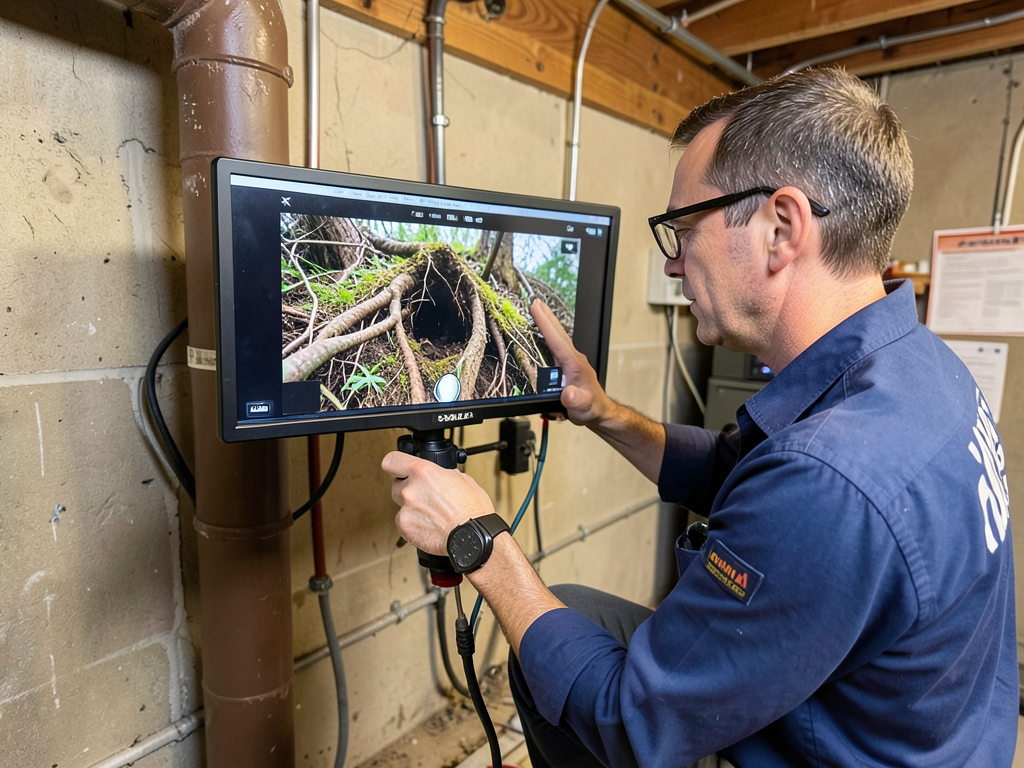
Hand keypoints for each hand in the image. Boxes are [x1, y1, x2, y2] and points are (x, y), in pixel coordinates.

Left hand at [381, 451, 495, 555]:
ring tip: (431, 514)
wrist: (472, 537)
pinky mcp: (405, 527)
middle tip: (424, 496)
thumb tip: (440, 474)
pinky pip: (403, 522)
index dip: (395, 464)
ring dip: (411, 507)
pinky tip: (429, 525)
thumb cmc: (472, 510)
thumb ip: (443, 474)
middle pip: (396, 484)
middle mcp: (411, 490)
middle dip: (408, 488)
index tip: (397, 468)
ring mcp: (406, 510)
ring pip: (400, 505)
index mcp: (423, 472)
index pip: (392, 461)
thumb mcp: (462, 479)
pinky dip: (413, 524)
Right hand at [530, 299, 613, 427]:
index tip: (536, 308)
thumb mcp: (583, 407)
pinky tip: (543, 331)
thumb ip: (575, 400)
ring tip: (537, 310)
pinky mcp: (567, 366)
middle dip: (546, 316)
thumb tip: (568, 393)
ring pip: (557, 337)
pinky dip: (549, 334)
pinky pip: (556, 346)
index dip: (546, 323)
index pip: (558, 340)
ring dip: (547, 322)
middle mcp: (573, 359)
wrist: (599, 412)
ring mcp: (570, 361)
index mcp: (575, 364)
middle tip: (535, 301)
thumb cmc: (592, 408)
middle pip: (558, 333)